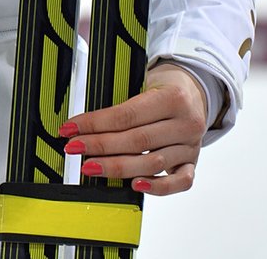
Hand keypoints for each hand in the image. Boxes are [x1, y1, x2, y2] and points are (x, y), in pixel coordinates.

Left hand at [59, 62, 207, 194]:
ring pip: (151, 164)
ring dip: (117, 168)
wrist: (195, 92)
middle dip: (100, 146)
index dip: (95, 123)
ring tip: (90, 167)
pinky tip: (134, 185)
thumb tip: (86, 119)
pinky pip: (180, 182)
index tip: (71, 128)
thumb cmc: (163, 86)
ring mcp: (191, 147)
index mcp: (172, 97)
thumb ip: (124, 100)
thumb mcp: (146, 80)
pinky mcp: (192, 164)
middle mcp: (185, 123)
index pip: (127, 115)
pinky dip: (157, 188)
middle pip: (136, 141)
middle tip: (74, 148)